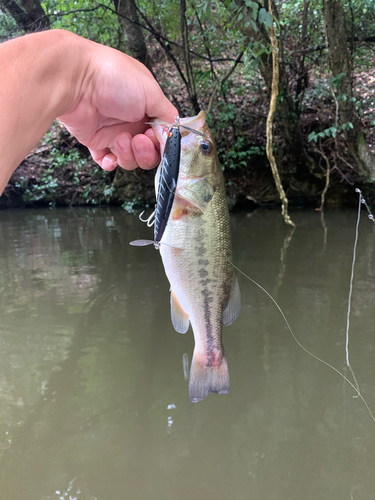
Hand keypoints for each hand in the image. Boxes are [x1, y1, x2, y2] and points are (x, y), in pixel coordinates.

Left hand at [59, 40, 176, 171]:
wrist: (76, 79)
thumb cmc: (114, 77)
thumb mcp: (151, 92)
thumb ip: (167, 114)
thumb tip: (174, 130)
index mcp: (147, 107)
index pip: (162, 135)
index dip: (162, 143)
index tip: (157, 139)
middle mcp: (132, 121)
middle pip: (148, 152)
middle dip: (146, 152)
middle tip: (138, 140)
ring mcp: (114, 132)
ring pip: (130, 159)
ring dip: (128, 155)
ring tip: (118, 138)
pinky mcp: (96, 141)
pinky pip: (107, 161)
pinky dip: (110, 163)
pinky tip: (109, 157)